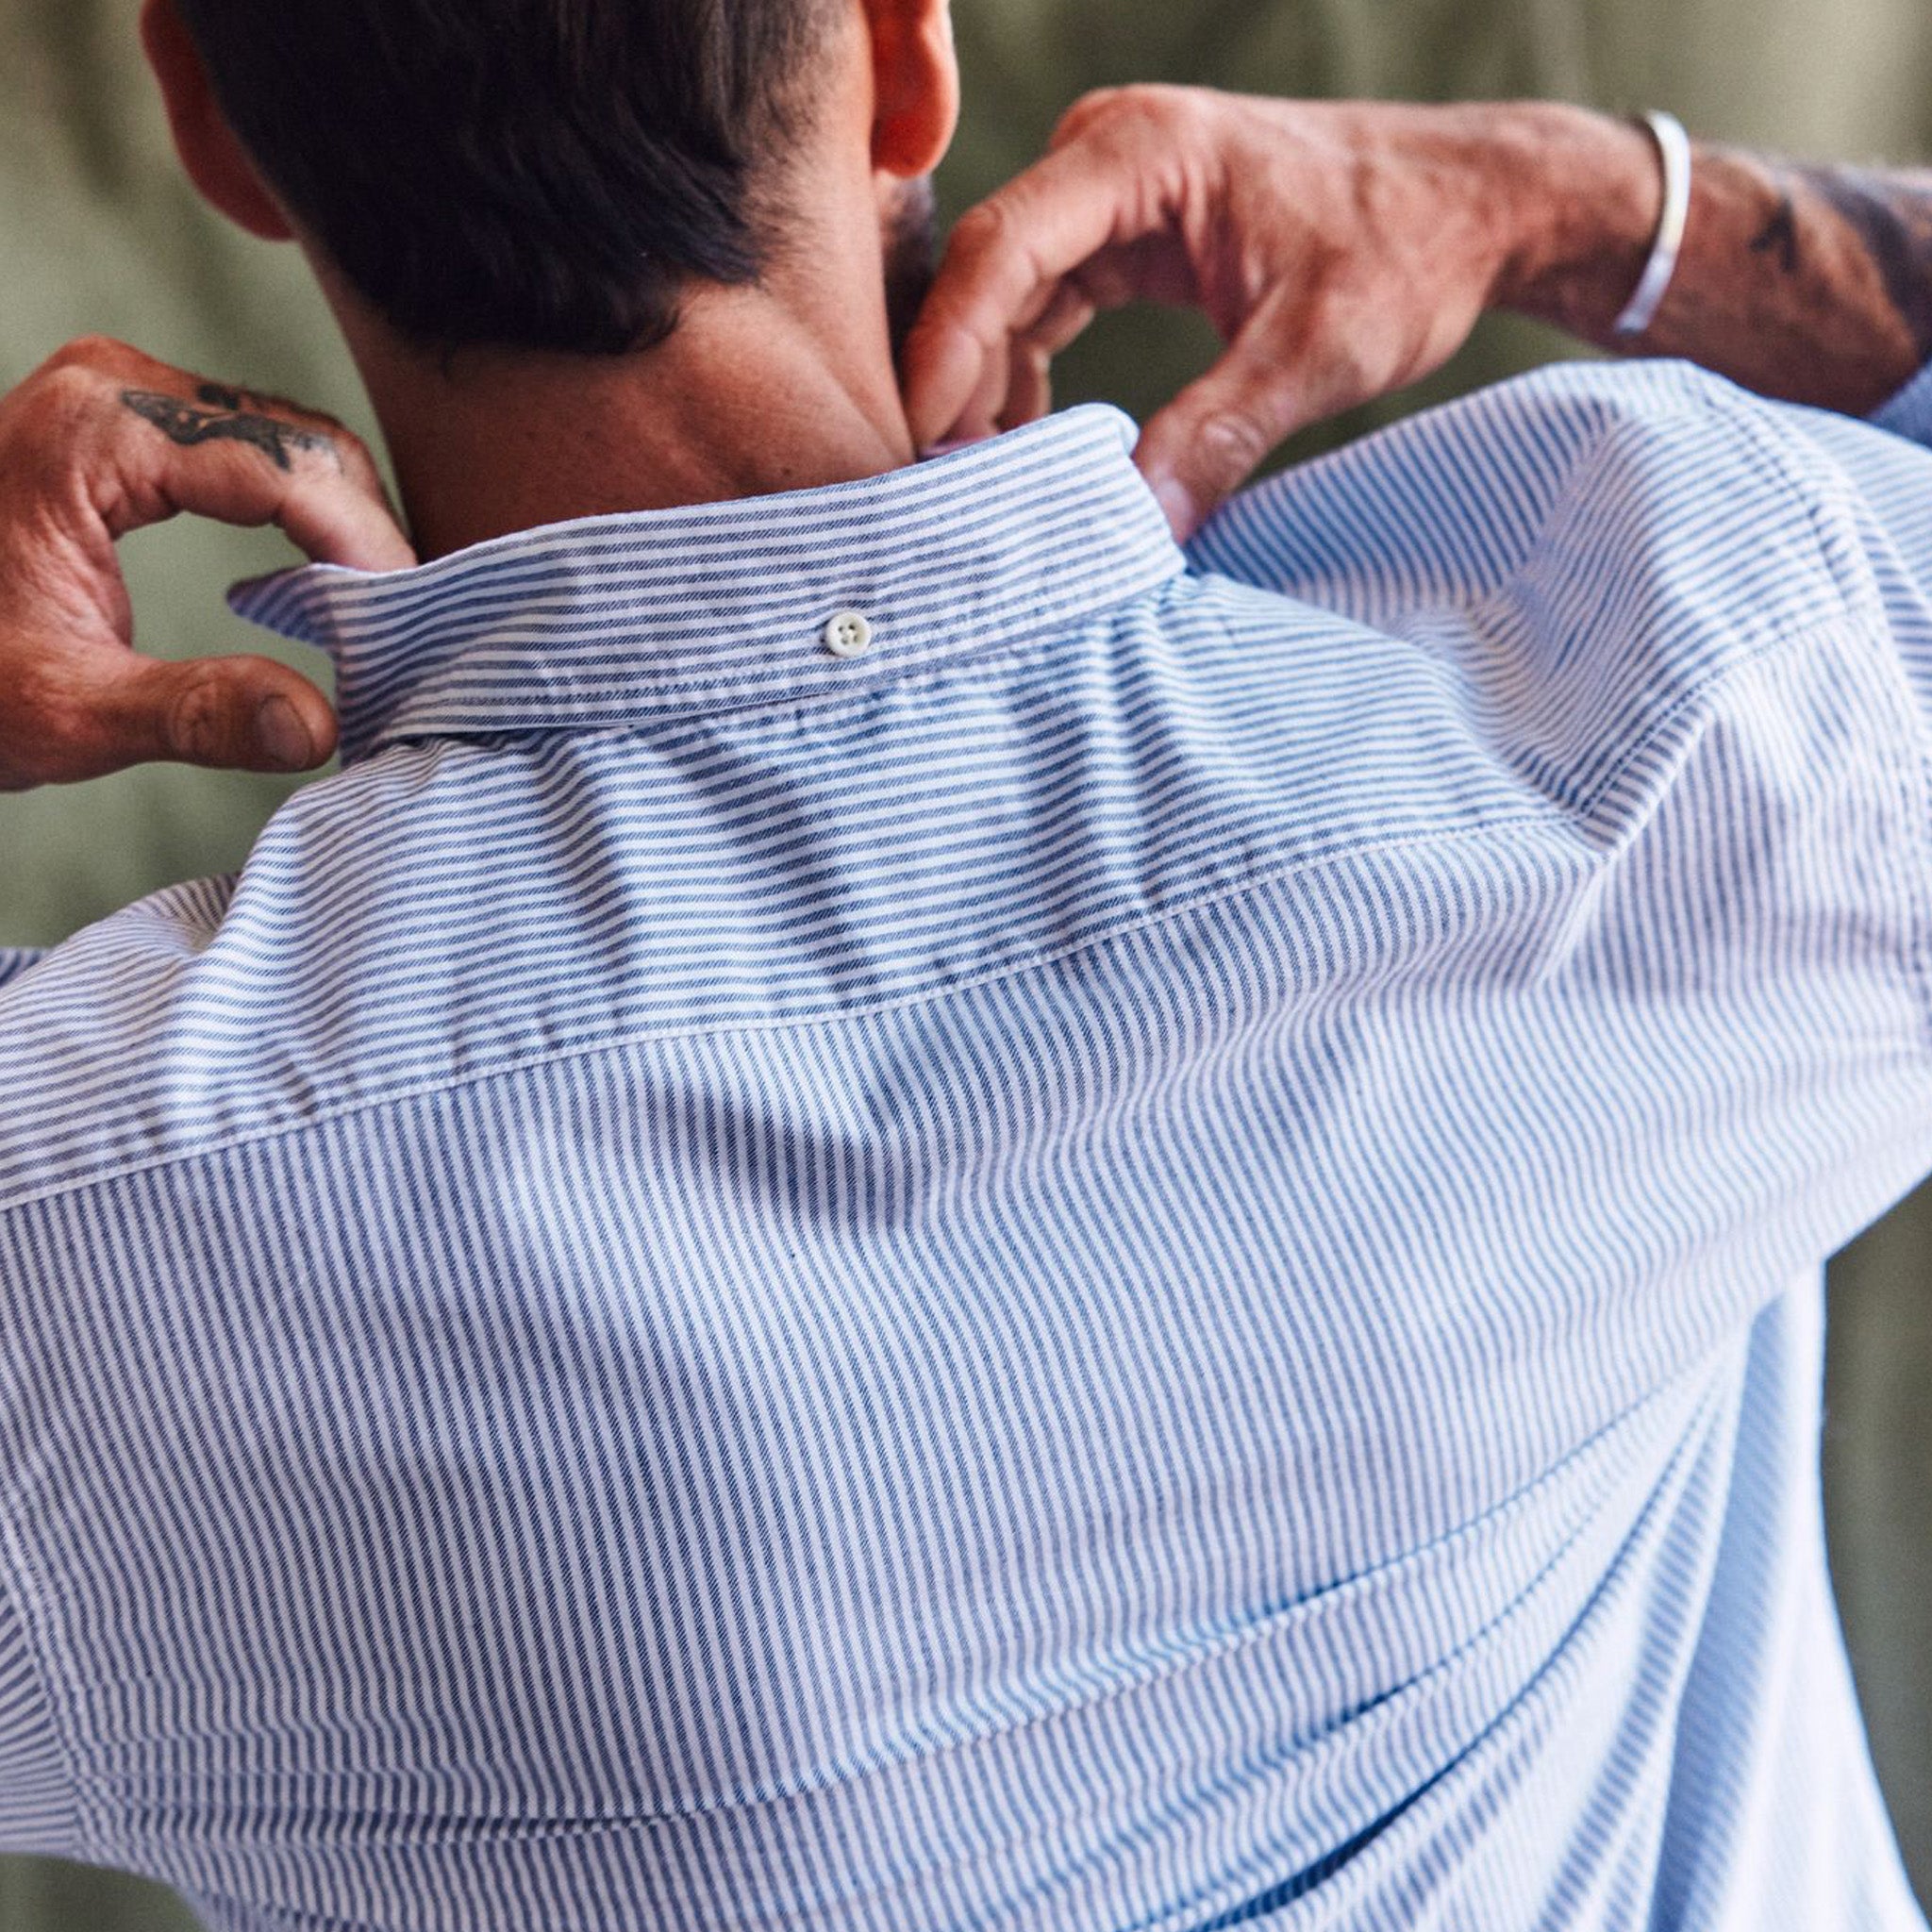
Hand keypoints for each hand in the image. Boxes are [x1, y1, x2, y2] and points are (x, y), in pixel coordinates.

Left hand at [0, 334, 413, 789]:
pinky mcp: (130, 423)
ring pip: (289, 441)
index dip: (366, 544)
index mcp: (94, 432)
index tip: (414, 619)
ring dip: (347, 523)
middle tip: (415, 630)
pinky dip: (307, 512)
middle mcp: (114, 386)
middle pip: (301, 441)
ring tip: (384, 614)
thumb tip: (320, 727)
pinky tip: (332, 582)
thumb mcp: (64, 709)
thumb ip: (195, 715)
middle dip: (369, 534)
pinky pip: (253, 450)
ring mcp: (122, 395)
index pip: (284, 466)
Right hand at [901, 91, 1653, 538]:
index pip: (1003, 247)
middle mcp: (1107, 155)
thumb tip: (1138, 526)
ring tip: (983, 487)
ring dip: (989, 391)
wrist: (1474, 205)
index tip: (922, 442)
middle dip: (956, 384)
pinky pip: (1045, 310)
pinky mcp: (1125, 237)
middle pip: (988, 276)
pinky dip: (1029, 379)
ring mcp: (1111, 195)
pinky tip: (1031, 451)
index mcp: (1142, 151)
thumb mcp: (1318, 350)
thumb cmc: (1408, 248)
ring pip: (1008, 300)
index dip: (948, 349)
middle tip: (940, 493)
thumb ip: (1221, 433)